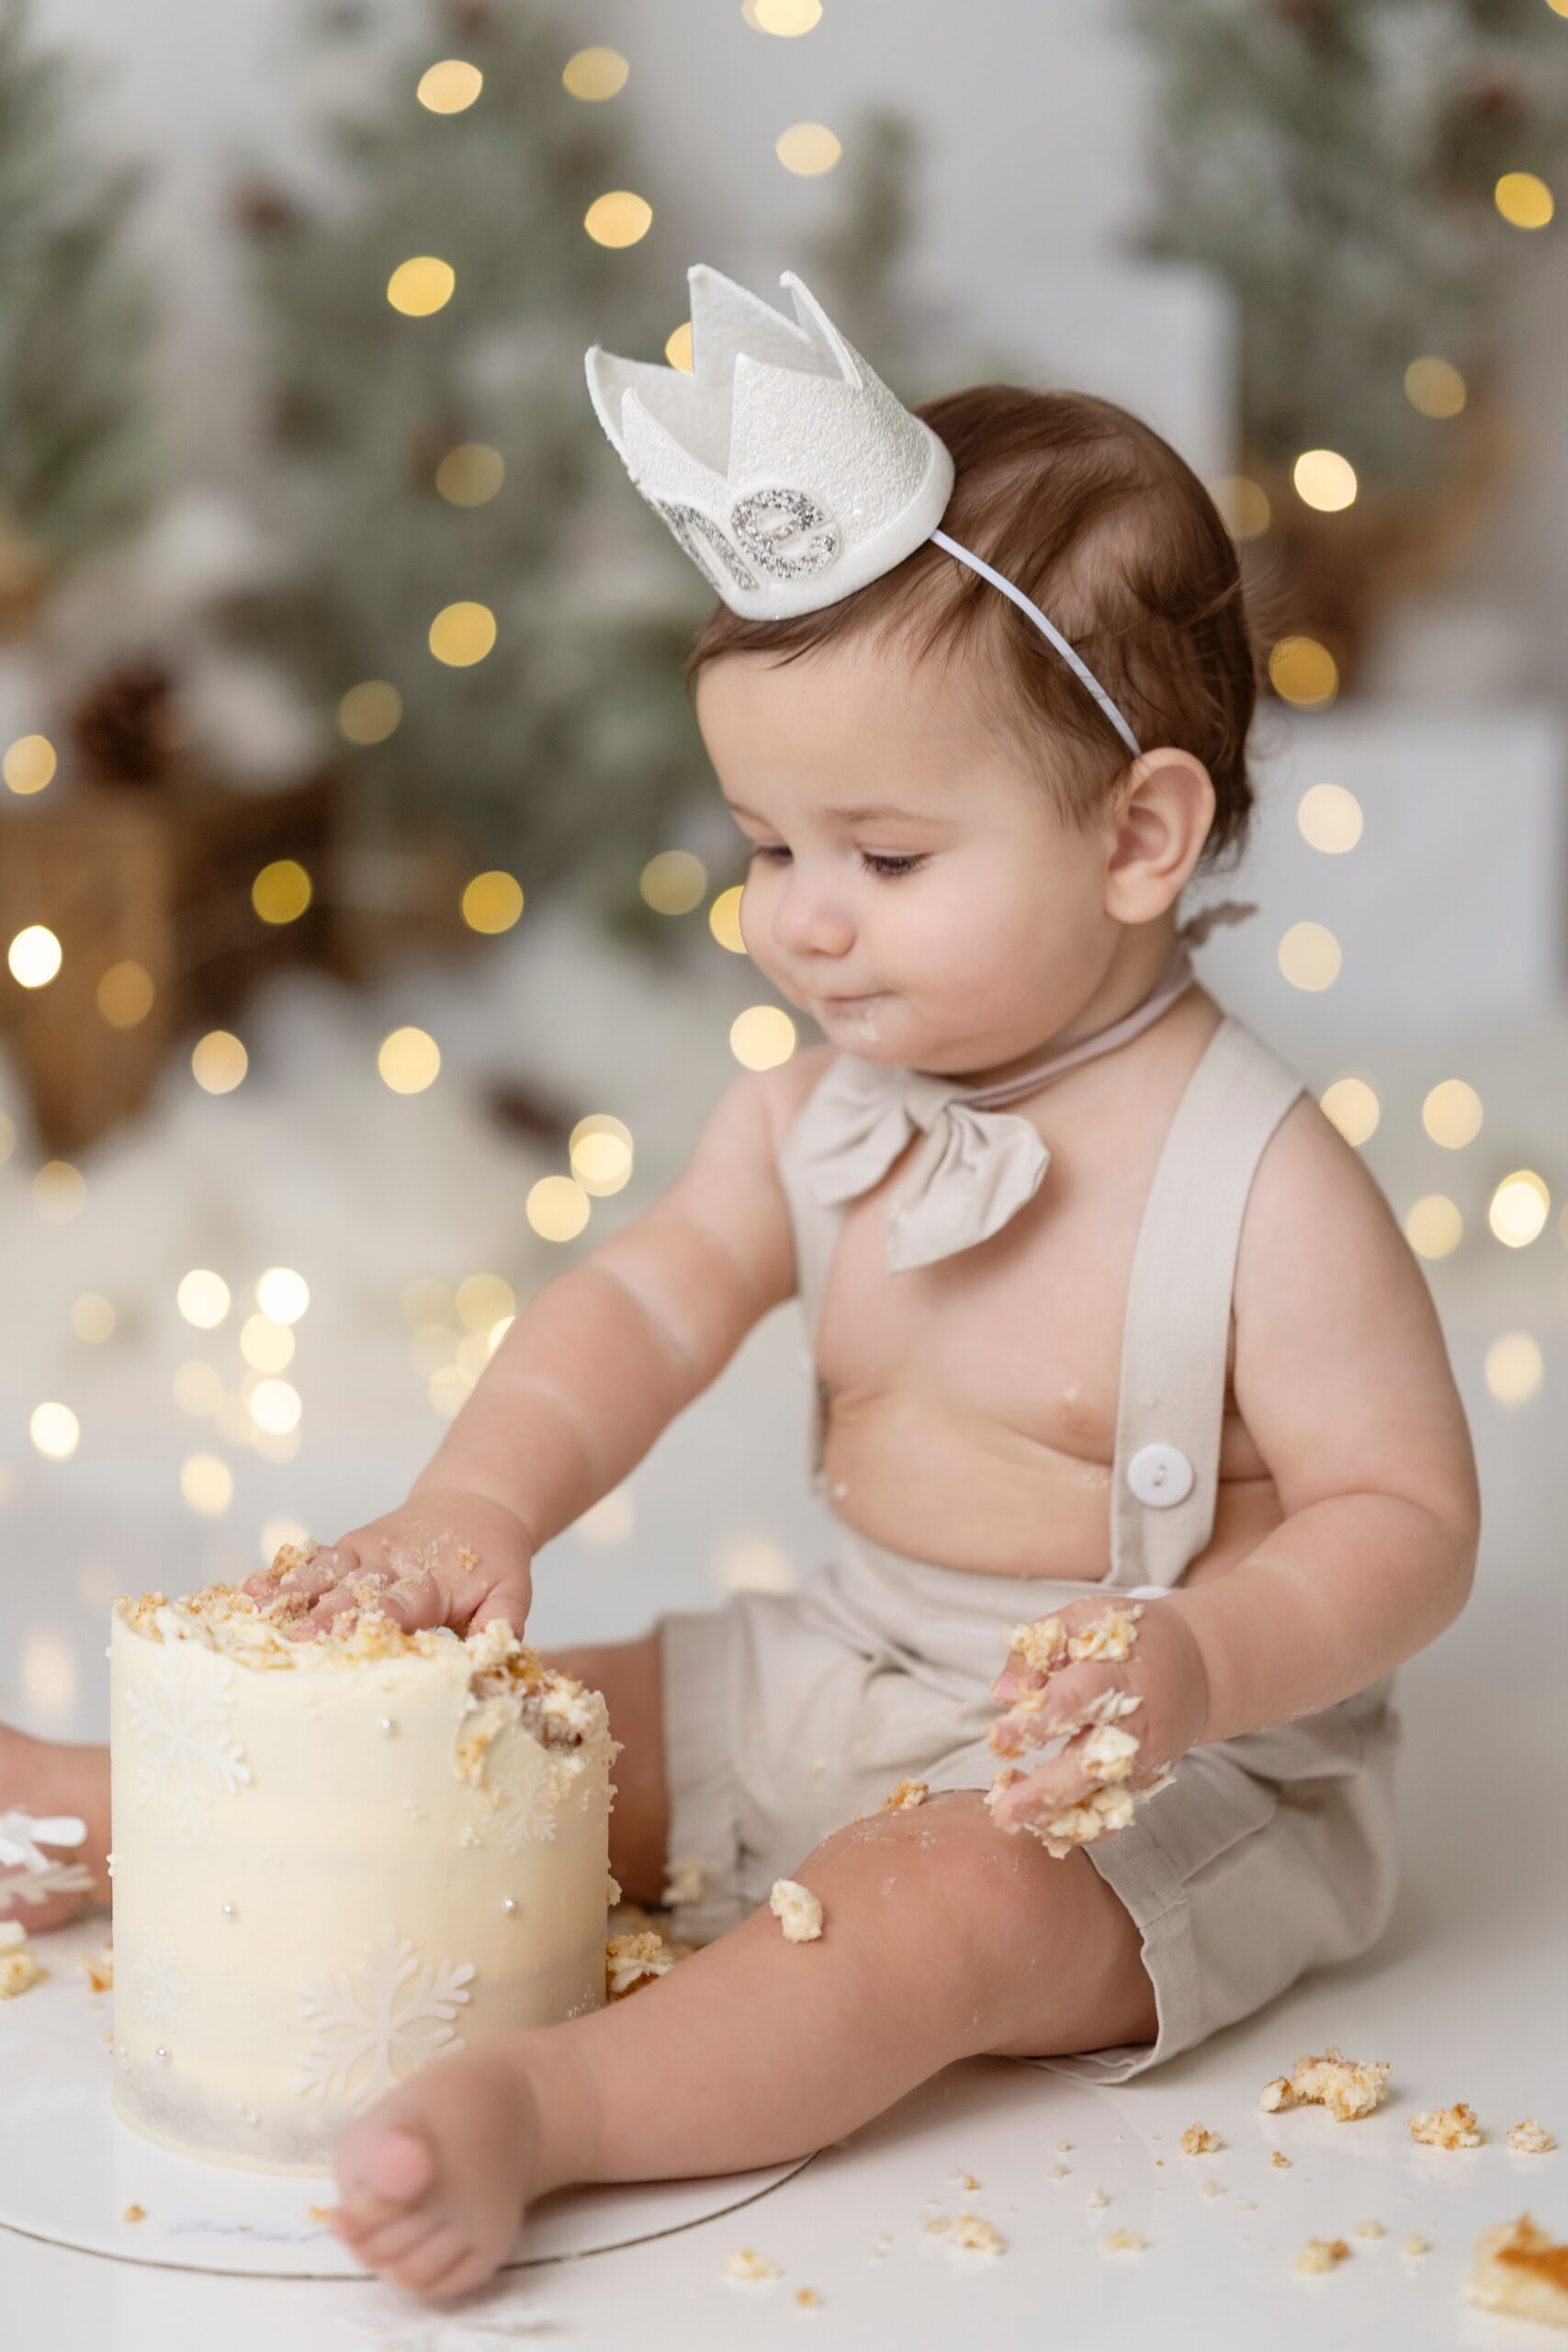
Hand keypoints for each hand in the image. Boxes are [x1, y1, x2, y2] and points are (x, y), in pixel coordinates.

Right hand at [240, 1488, 534, 1641]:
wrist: (476, 1503)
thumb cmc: (493, 1559)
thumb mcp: (511, 1590)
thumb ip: (501, 1624)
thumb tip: (490, 1660)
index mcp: (433, 1581)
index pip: (398, 1605)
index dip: (370, 1621)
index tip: (343, 1641)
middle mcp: (393, 1563)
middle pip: (352, 1590)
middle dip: (321, 1614)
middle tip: (289, 1639)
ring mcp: (366, 1552)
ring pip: (324, 1572)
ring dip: (290, 1592)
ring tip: (254, 1610)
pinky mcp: (349, 1547)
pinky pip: (313, 1560)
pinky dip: (281, 1574)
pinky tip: (247, 1588)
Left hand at [985, 1595, 1209, 1837]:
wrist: (1199, 1667)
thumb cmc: (1133, 1638)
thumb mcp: (1087, 1619)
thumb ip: (1039, 1651)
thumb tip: (1002, 1694)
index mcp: (1118, 1675)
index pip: (1077, 1700)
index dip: (1038, 1721)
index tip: (1000, 1738)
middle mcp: (1135, 1724)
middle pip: (1091, 1765)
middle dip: (1045, 1791)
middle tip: (1005, 1811)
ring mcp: (1144, 1760)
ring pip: (1102, 1800)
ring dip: (1058, 1817)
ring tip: (1016, 1822)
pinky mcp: (1147, 1782)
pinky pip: (1113, 1814)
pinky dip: (1080, 1827)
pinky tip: (1043, 1826)